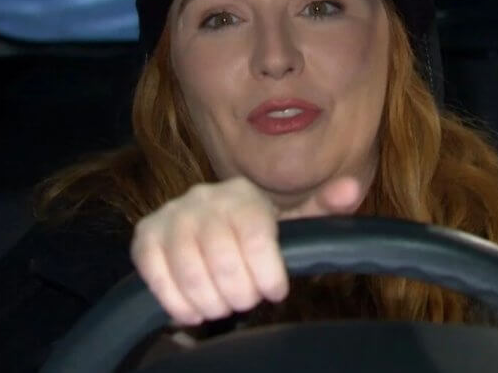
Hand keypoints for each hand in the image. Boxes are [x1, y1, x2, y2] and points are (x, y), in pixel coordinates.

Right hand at [130, 175, 361, 325]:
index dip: (268, 272)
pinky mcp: (145, 237)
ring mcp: (171, 216)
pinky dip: (177, 302)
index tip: (275, 290)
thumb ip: (324, 207)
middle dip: (241, 293)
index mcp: (242, 194)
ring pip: (189, 270)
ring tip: (224, 306)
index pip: (256, 234)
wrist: (208, 228)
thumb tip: (351, 188)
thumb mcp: (294, 222)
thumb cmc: (256, 233)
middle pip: (222, 258)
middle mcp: (203, 198)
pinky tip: (194, 310)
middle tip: (248, 301)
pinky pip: (156, 274)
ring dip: (211, 301)